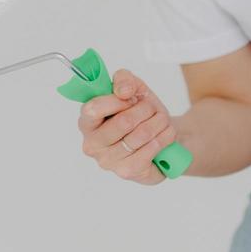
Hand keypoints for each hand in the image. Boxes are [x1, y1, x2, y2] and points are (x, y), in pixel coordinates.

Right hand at [77, 69, 179, 185]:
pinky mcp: (128, 171)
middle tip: (151, 108)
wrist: (161, 137)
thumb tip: (123, 90)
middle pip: (124, 121)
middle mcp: (92, 144)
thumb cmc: (141, 112)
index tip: (132, 97)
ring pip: (142, 134)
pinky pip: (151, 148)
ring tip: (162, 119)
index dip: (118, 100)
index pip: (93, 109)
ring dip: (159, 121)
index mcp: (86, 122)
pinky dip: (164, 137)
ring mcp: (108, 161)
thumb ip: (123, 80)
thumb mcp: (133, 88)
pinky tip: (164, 134)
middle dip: (145, 109)